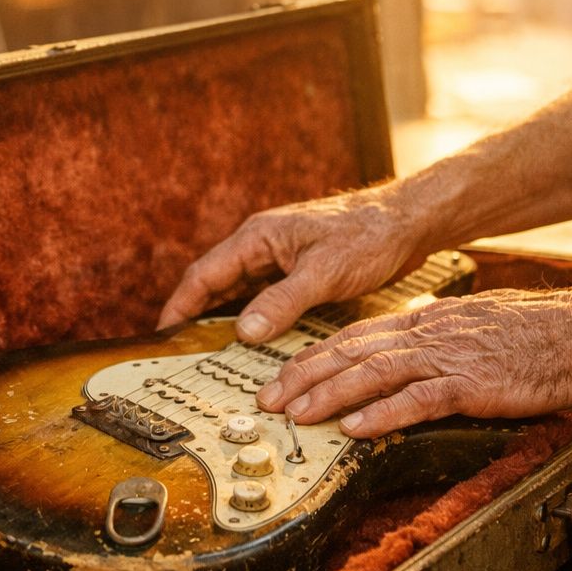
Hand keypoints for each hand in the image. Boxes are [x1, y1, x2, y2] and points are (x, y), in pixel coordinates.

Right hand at [157, 188, 424, 342]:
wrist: (408, 222)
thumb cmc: (369, 236)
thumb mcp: (322, 273)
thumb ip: (281, 302)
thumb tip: (243, 332)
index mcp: (258, 237)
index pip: (204, 274)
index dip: (180, 304)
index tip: (163, 332)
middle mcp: (263, 244)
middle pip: (216, 281)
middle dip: (195, 313)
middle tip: (179, 348)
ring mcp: (281, 255)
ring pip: (240, 289)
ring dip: (223, 315)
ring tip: (208, 348)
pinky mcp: (300, 267)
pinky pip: (264, 293)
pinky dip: (252, 314)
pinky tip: (253, 336)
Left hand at [255, 287, 571, 435]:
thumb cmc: (547, 336)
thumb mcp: (481, 329)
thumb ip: (443, 340)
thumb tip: (412, 357)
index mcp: (431, 320)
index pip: (357, 336)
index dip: (315, 356)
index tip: (283, 375)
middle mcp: (432, 332)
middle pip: (352, 351)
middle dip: (304, 375)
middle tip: (267, 399)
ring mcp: (452, 356)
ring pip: (374, 373)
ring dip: (329, 395)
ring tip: (296, 414)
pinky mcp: (476, 383)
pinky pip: (419, 399)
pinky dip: (382, 414)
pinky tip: (355, 428)